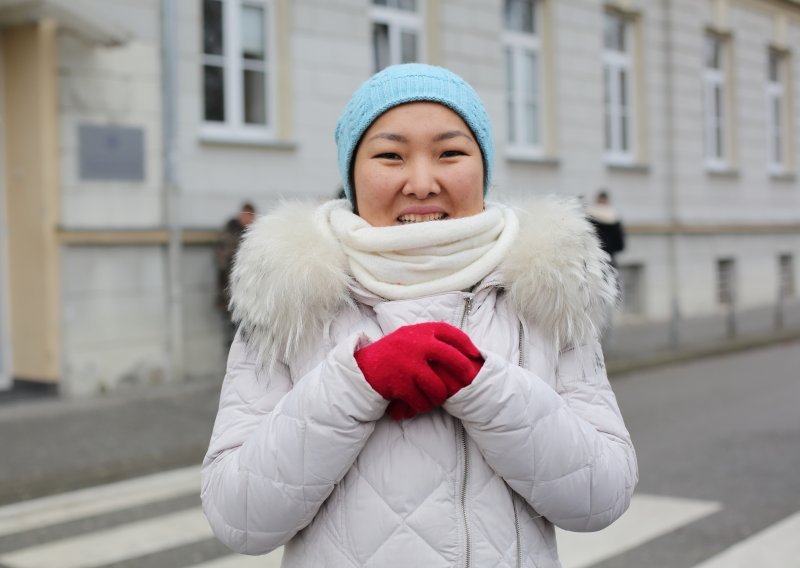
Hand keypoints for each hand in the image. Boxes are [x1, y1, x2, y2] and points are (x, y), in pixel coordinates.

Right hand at [354, 322, 483, 419]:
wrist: (363, 368)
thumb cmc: (391, 354)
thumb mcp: (409, 337)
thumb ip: (429, 339)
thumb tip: (462, 349)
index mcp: (420, 331)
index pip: (451, 333)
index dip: (466, 344)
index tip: (475, 355)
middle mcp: (416, 344)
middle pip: (452, 359)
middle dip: (464, 372)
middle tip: (468, 382)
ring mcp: (409, 364)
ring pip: (438, 388)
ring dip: (438, 398)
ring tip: (435, 399)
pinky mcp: (401, 383)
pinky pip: (421, 401)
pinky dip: (421, 406)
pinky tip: (417, 405)